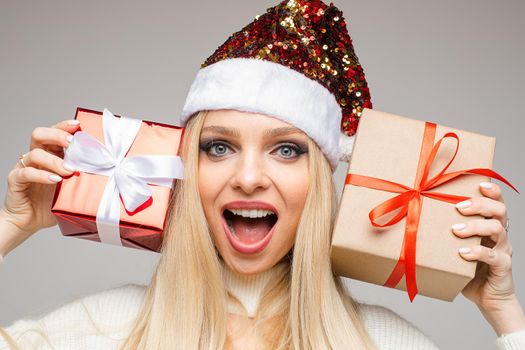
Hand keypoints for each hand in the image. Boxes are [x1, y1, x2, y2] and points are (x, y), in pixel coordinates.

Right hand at [1, 120, 79, 254]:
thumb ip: (85, 176)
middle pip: (40, 134)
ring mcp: (25, 167)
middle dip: (57, 135)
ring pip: (35, 154)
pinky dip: (42, 175)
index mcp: (51, 153)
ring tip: (69, 171)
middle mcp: (37, 157)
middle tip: (72, 144)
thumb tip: (112, 171)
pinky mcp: (16, 180)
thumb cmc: (53, 201)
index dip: (64, 126)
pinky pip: (26, 173)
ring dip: (54, 161)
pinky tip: (55, 180)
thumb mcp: (74, 186)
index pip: (55, 132)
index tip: (78, 125)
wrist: (31, 221)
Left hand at [453, 182, 524, 334]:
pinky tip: (463, 253)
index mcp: (490, 225)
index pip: (496, 201)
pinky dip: (477, 253)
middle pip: (499, 210)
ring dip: (476, 226)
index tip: (479, 184)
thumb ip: (443, 231)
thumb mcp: (454, 245)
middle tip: (459, 207)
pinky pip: (494, 256)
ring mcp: (503, 249)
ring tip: (456, 230)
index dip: (492, 190)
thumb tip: (411, 215)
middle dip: (480, 204)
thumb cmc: (466, 268)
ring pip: (497, 229)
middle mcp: (499, 234)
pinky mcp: (503, 266)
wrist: (487, 298)